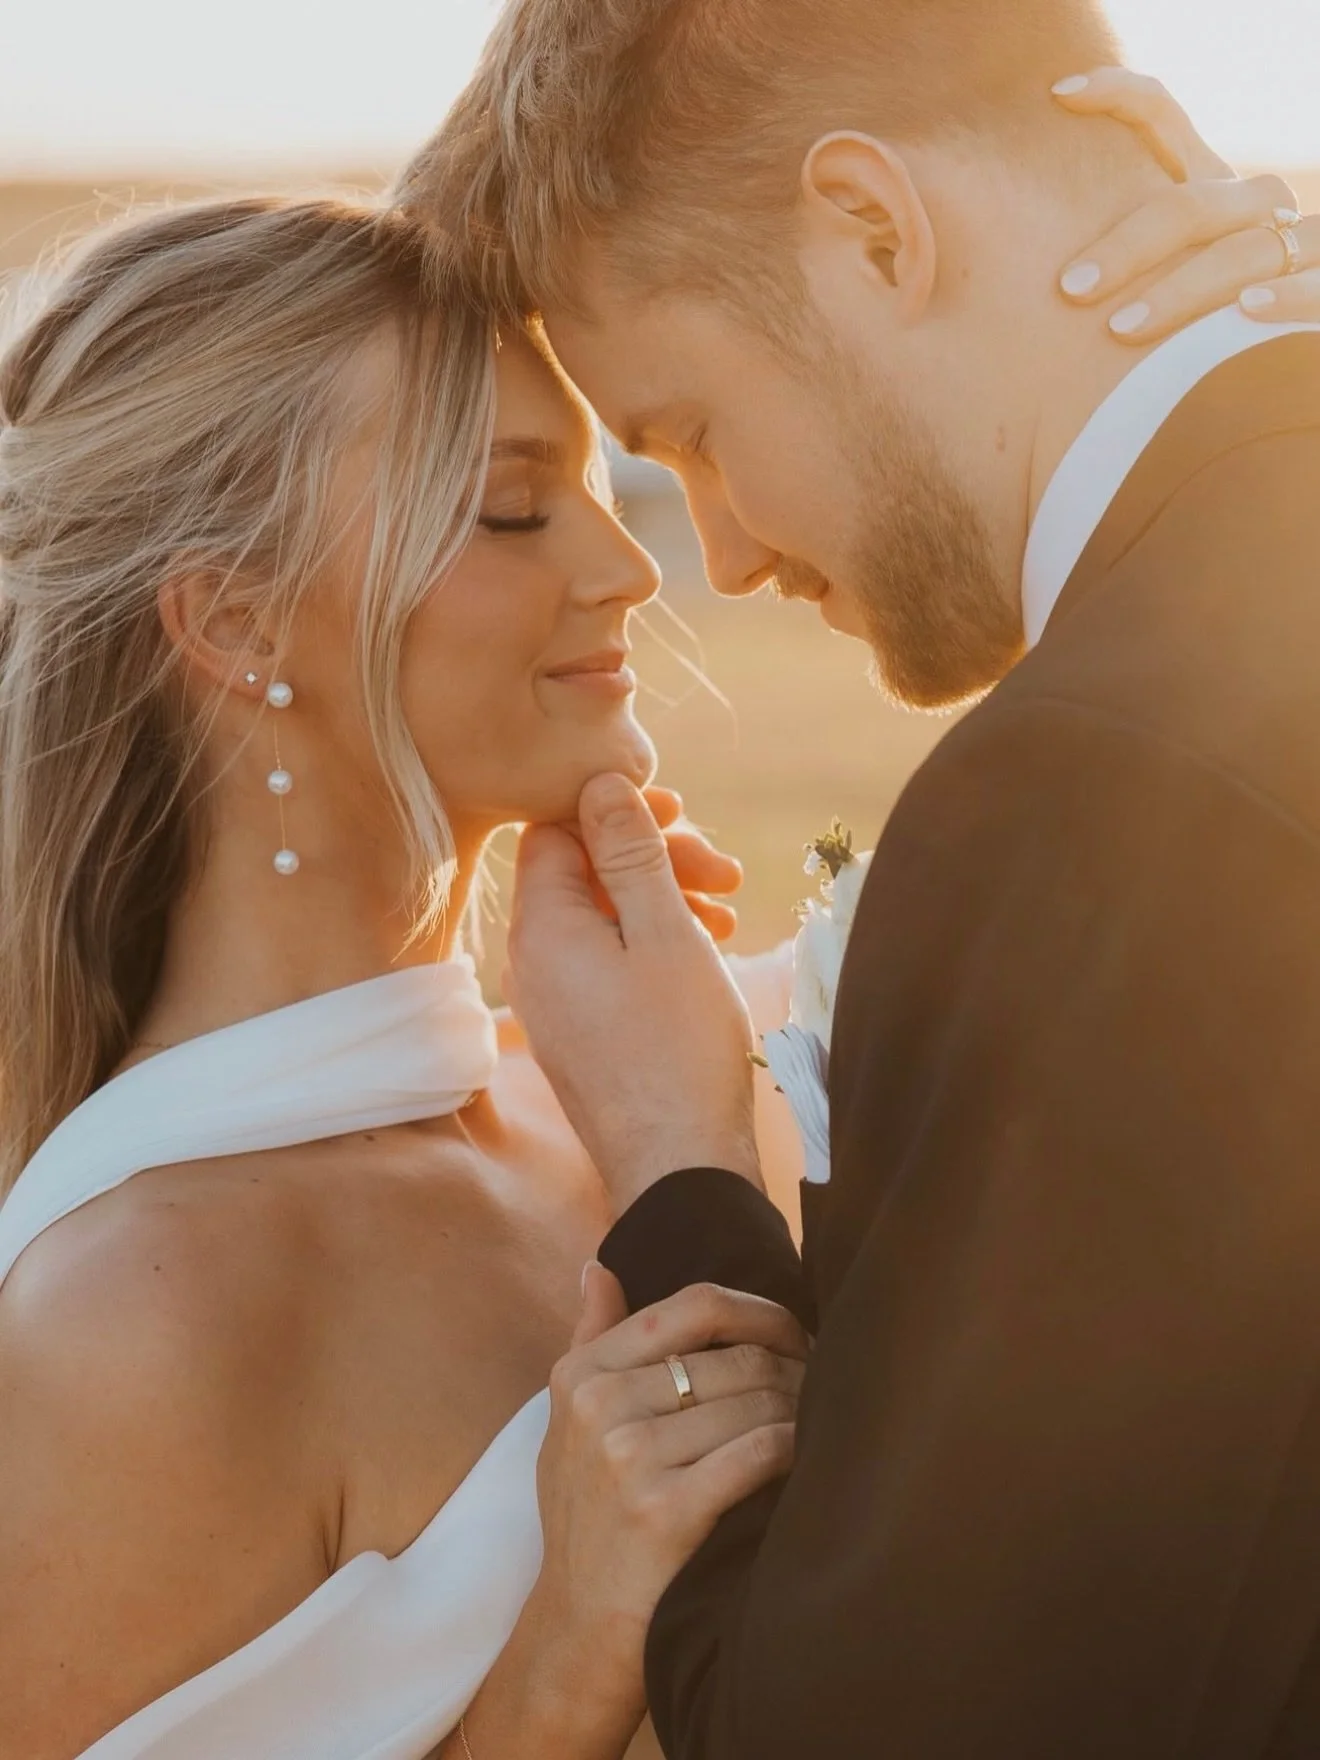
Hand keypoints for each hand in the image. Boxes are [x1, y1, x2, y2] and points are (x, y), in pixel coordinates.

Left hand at [507, 774, 760, 1210]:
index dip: (617, 814)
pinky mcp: (579, 1034)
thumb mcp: (666, 933)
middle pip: (582, 873)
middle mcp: (532, 963)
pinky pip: (606, 963)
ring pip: (602, 919)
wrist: (681, 1170)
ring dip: (663, 901)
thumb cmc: (679, 1050)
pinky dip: (654, 944)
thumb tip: (598, 783)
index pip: (555, 831)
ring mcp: (553, 1003)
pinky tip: (707, 952)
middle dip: (654, 858)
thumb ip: (631, 853)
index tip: (684, 820)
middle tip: (725, 871)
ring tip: (729, 913)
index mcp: (542, 929)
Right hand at [521, 1269, 804, 1739]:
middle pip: (737, 1356)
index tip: (795, 1335)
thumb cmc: (588, 1522)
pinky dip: (796, 1449)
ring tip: (820, 1426)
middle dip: (794, 1369)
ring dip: (802, 1411)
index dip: (761, 1312)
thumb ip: (591, 1341)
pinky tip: (807, 1461)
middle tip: (823, 1390)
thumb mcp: (568, 1427)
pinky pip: (761, 1450)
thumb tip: (598, 1268)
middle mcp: (600, 1405)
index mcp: (581, 1374)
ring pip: (756, 1400)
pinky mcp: (665, 1510)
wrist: (578, 1635)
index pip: (694, 1306)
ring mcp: (629, 1458)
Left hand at [1052, 67, 1319, 340]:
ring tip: (1120, 330)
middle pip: (1189, 206)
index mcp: (1207, 187)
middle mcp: (1251, 206)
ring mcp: (1293, 246)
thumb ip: (1113, 257)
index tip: (1058, 95)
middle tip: (1070, 290)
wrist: (1282, 339)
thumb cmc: (1197, 320)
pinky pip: (1313, 292)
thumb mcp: (1160, 272)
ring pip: (1243, 253)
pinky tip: (1247, 310)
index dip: (1116, 94)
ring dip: (1181, 289)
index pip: (1161, 116)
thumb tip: (1028, 269)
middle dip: (1128, 246)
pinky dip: (1287, 298)